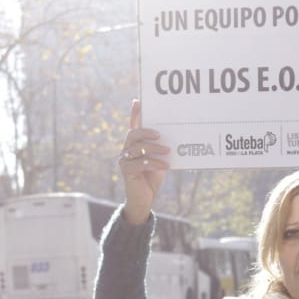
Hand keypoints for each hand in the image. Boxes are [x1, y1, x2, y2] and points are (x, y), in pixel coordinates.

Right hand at [117, 99, 169, 224]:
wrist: (145, 198)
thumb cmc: (152, 176)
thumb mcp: (159, 159)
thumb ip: (161, 148)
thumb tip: (173, 137)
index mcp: (134, 144)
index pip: (133, 125)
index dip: (135, 113)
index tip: (138, 101)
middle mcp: (126, 150)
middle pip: (133, 134)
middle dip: (146, 131)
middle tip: (160, 135)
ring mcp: (124, 160)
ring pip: (137, 147)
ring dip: (153, 148)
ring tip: (167, 151)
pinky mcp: (126, 171)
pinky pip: (140, 163)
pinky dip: (154, 162)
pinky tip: (165, 165)